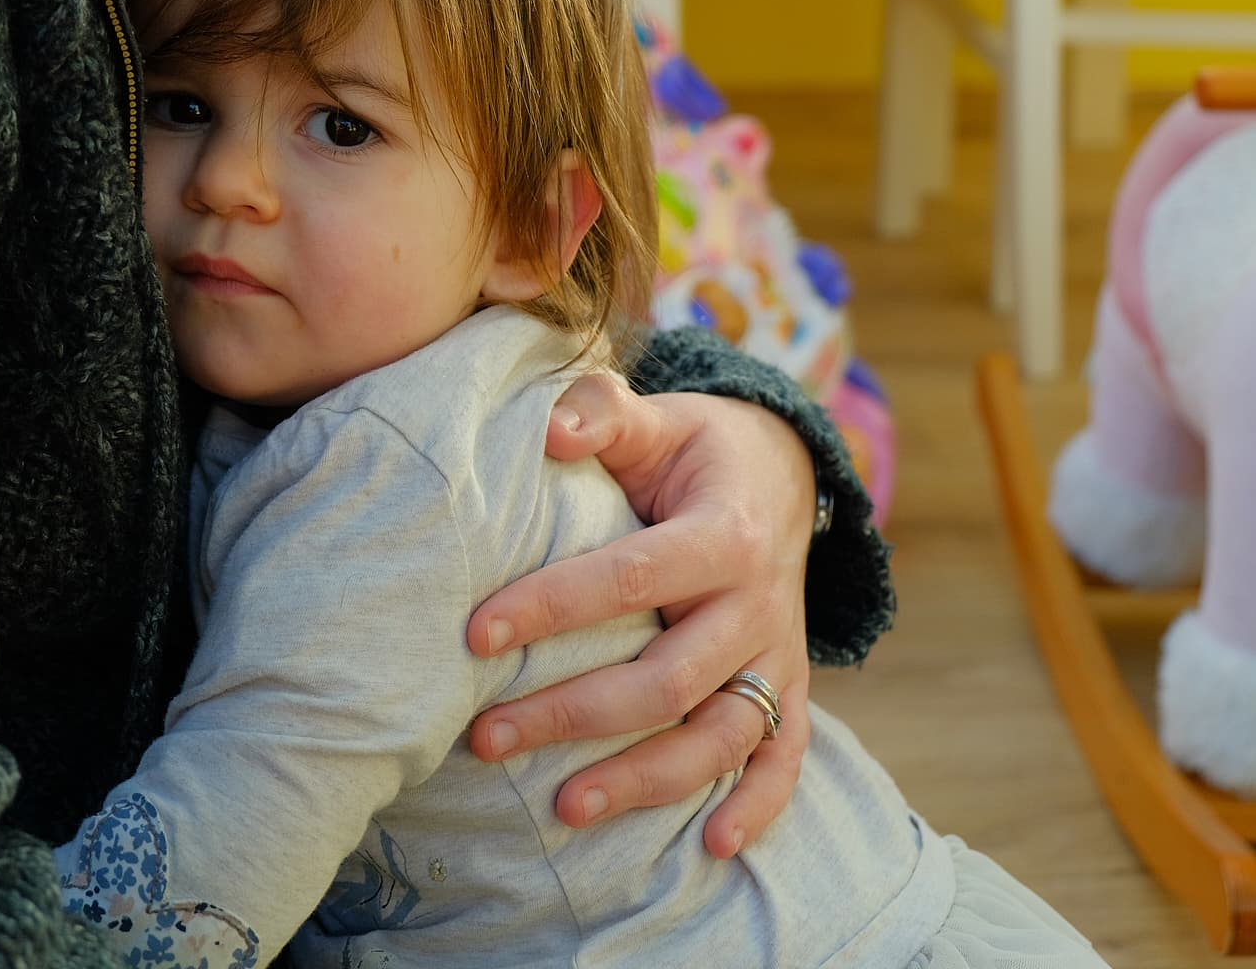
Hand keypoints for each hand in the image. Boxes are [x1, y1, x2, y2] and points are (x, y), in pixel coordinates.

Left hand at [467, 374, 814, 854]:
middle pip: (668, 678)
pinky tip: (711, 849)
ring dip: (643, 780)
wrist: (782, 472)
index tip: (476, 636)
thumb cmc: (694, 448)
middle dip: (573, 713)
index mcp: (724, 531)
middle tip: (486, 736)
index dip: (553, 606)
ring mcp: (778, 653)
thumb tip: (549, 430)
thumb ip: (603, 414)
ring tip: (563, 807)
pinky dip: (758, 807)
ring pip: (719, 735)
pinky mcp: (788, 687)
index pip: (631, 578)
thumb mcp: (657, 418)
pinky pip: (783, 757)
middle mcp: (758, 601)